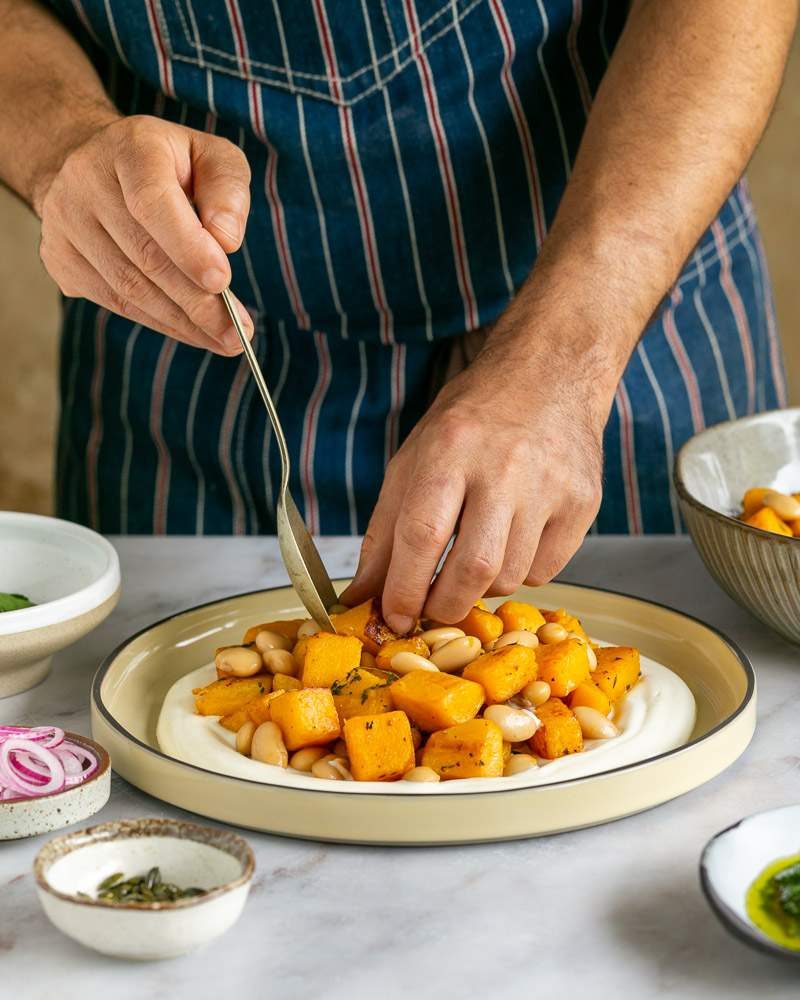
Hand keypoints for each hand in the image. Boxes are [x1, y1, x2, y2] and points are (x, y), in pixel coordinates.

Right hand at [36, 114, 252, 353]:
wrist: (98, 164)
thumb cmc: (170, 164)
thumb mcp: (211, 156)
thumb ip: (227, 189)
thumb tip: (226, 241)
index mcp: (129, 148)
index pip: (152, 202)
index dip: (188, 247)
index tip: (222, 282)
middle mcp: (86, 181)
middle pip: (144, 255)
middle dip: (197, 302)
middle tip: (237, 332)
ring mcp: (65, 222)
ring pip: (128, 288)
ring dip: (182, 322)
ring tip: (224, 339)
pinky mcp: (59, 257)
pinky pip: (114, 302)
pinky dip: (159, 322)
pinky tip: (192, 332)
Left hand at [341, 331, 610, 632]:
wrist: (549, 376)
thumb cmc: (472, 423)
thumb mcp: (414, 460)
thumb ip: (384, 531)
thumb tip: (360, 598)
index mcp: (449, 449)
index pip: (421, 535)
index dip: (402, 589)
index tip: (392, 618)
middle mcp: (504, 466)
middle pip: (472, 567)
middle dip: (444, 605)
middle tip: (431, 608)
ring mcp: (551, 485)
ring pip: (509, 577)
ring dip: (481, 586)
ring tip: (473, 557)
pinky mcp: (584, 502)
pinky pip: (545, 571)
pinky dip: (520, 571)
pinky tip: (512, 540)